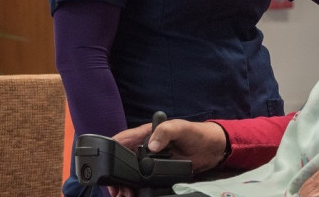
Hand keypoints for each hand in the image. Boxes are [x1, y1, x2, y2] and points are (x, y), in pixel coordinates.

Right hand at [107, 120, 227, 196]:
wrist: (212, 149)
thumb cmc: (197, 133)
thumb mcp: (181, 128)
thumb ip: (166, 131)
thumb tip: (151, 145)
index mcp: (147, 133)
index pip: (123, 139)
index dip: (111, 150)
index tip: (106, 165)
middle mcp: (146, 146)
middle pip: (122, 160)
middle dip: (115, 174)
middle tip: (116, 189)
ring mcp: (151, 160)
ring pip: (129, 173)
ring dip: (124, 184)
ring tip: (124, 195)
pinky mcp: (157, 171)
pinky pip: (141, 180)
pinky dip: (135, 188)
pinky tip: (134, 194)